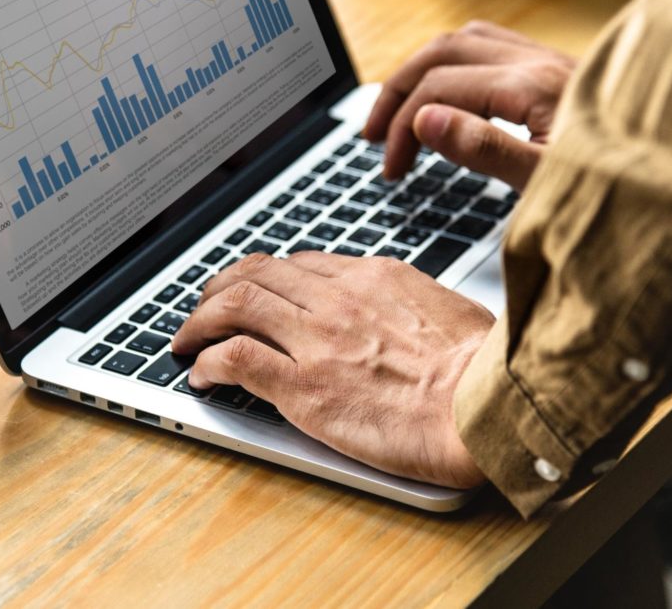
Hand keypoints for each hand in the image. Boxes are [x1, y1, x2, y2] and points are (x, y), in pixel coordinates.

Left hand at [171, 252, 494, 488]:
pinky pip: (235, 359)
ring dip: (201, 320)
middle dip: (222, 287)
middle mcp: (339, 298)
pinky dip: (208, 362)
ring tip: (187, 338)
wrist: (485, 408)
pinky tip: (202, 375)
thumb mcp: (452, 313)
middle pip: (259, 274)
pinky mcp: (303, 387)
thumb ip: (414, 306)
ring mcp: (317, 339)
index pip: (303, 264)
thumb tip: (406, 316)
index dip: (269, 276)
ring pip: (236, 305)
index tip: (259, 290)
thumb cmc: (484, 372)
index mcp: (377, 278)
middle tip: (207, 305)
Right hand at [364, 20, 575, 188]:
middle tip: (375, 134)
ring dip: (424, 72)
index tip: (393, 169)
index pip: (440, 87)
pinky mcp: (560, 72)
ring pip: (466, 42)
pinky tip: (451, 96)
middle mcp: (539, 61)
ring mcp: (551, 61)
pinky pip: (493, 48)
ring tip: (402, 111)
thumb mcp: (547, 179)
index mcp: (533, 86)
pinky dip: (456, 67)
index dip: (404, 127)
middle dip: (400, 91)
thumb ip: (486, 149)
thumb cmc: (616, 183)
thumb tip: (425, 120)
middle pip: (443, 52)